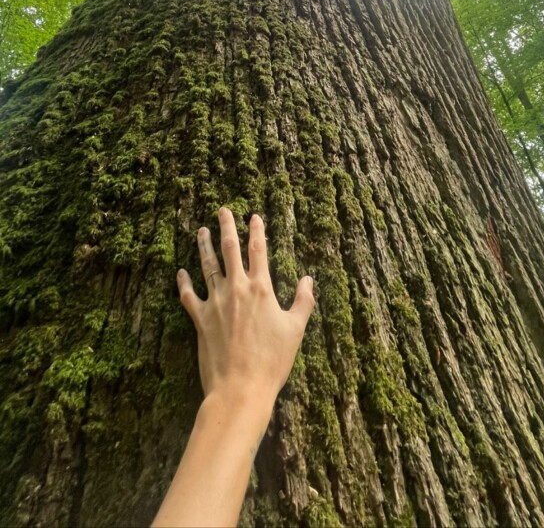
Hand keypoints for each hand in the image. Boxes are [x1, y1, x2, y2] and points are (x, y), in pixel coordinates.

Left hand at [176, 207, 314, 408]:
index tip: (254, 216)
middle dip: (227, 226)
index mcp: (261, 289)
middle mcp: (236, 289)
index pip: (258, 251)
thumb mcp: (295, 330)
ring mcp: (216, 303)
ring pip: (207, 266)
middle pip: (230, 249)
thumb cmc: (272, 361)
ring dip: (204, 246)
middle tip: (222, 210)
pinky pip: (188, 296)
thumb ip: (303, 302)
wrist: (241, 388)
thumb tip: (309, 279)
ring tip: (201, 231)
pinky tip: (181, 272)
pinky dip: (184, 283)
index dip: (257, 230)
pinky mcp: (200, 319)